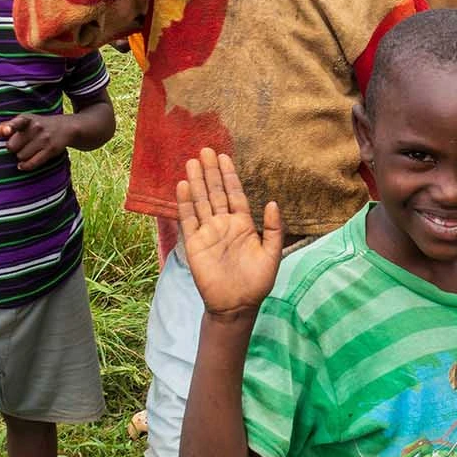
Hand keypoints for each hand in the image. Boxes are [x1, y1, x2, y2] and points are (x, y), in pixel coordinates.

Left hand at [0, 113, 77, 170]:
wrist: (65, 127)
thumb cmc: (37, 125)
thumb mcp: (23, 121)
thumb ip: (5, 126)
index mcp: (27, 119)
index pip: (17, 123)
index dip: (10, 127)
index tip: (6, 131)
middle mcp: (36, 127)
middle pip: (12, 146)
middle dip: (13, 148)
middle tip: (19, 145)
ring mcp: (44, 139)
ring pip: (21, 156)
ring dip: (20, 157)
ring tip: (26, 151)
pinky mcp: (50, 150)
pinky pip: (32, 163)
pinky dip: (25, 166)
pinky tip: (23, 165)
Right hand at [177, 148, 283, 320]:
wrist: (236, 306)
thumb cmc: (257, 283)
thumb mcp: (272, 255)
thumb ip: (273, 229)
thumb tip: (272, 202)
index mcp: (243, 225)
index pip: (234, 194)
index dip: (230, 176)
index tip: (224, 157)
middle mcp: (224, 224)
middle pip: (216, 193)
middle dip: (211, 172)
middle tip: (205, 150)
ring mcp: (208, 233)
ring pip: (201, 202)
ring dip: (196, 182)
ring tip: (191, 162)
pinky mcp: (194, 244)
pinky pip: (188, 220)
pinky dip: (185, 203)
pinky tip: (182, 186)